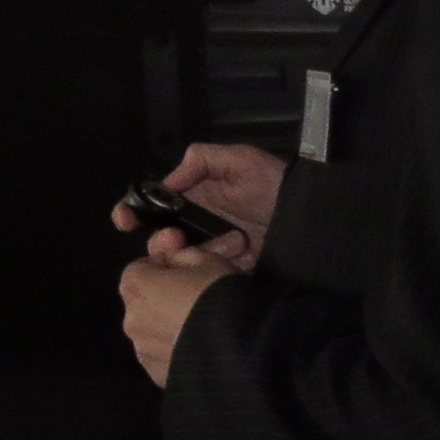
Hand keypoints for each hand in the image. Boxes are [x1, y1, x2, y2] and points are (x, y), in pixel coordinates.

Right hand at [107, 141, 281, 269]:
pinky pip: (208, 280)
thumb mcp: (240, 160)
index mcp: (193, 201)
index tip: (125, 220)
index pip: (153, 208)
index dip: (133, 213)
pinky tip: (228, 264)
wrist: (314, 218)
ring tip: (217, 248)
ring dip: (187, 259)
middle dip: (159, 242)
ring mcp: (213, 254)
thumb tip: (169, 182)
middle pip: (160, 242)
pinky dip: (211, 275)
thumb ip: (202, 160)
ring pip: (180, 264)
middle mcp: (198, 229)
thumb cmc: (275, 185)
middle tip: (174, 241)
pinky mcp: (228, 274)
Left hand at [119, 239, 241, 388]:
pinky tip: (201, 345)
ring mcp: (144, 350)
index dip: (165, 263)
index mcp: (135, 285)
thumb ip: (181, 256)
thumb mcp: (205, 258)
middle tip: (200, 292)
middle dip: (166, 294)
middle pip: (145, 300)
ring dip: (171, 323)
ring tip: (203, 322)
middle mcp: (131, 318)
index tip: (186, 264)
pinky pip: (165, 356)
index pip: (141, 267)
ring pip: (154, 330)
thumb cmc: (218, 293)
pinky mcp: (160, 375)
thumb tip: (173, 263)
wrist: (238, 346)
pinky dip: (177, 349)